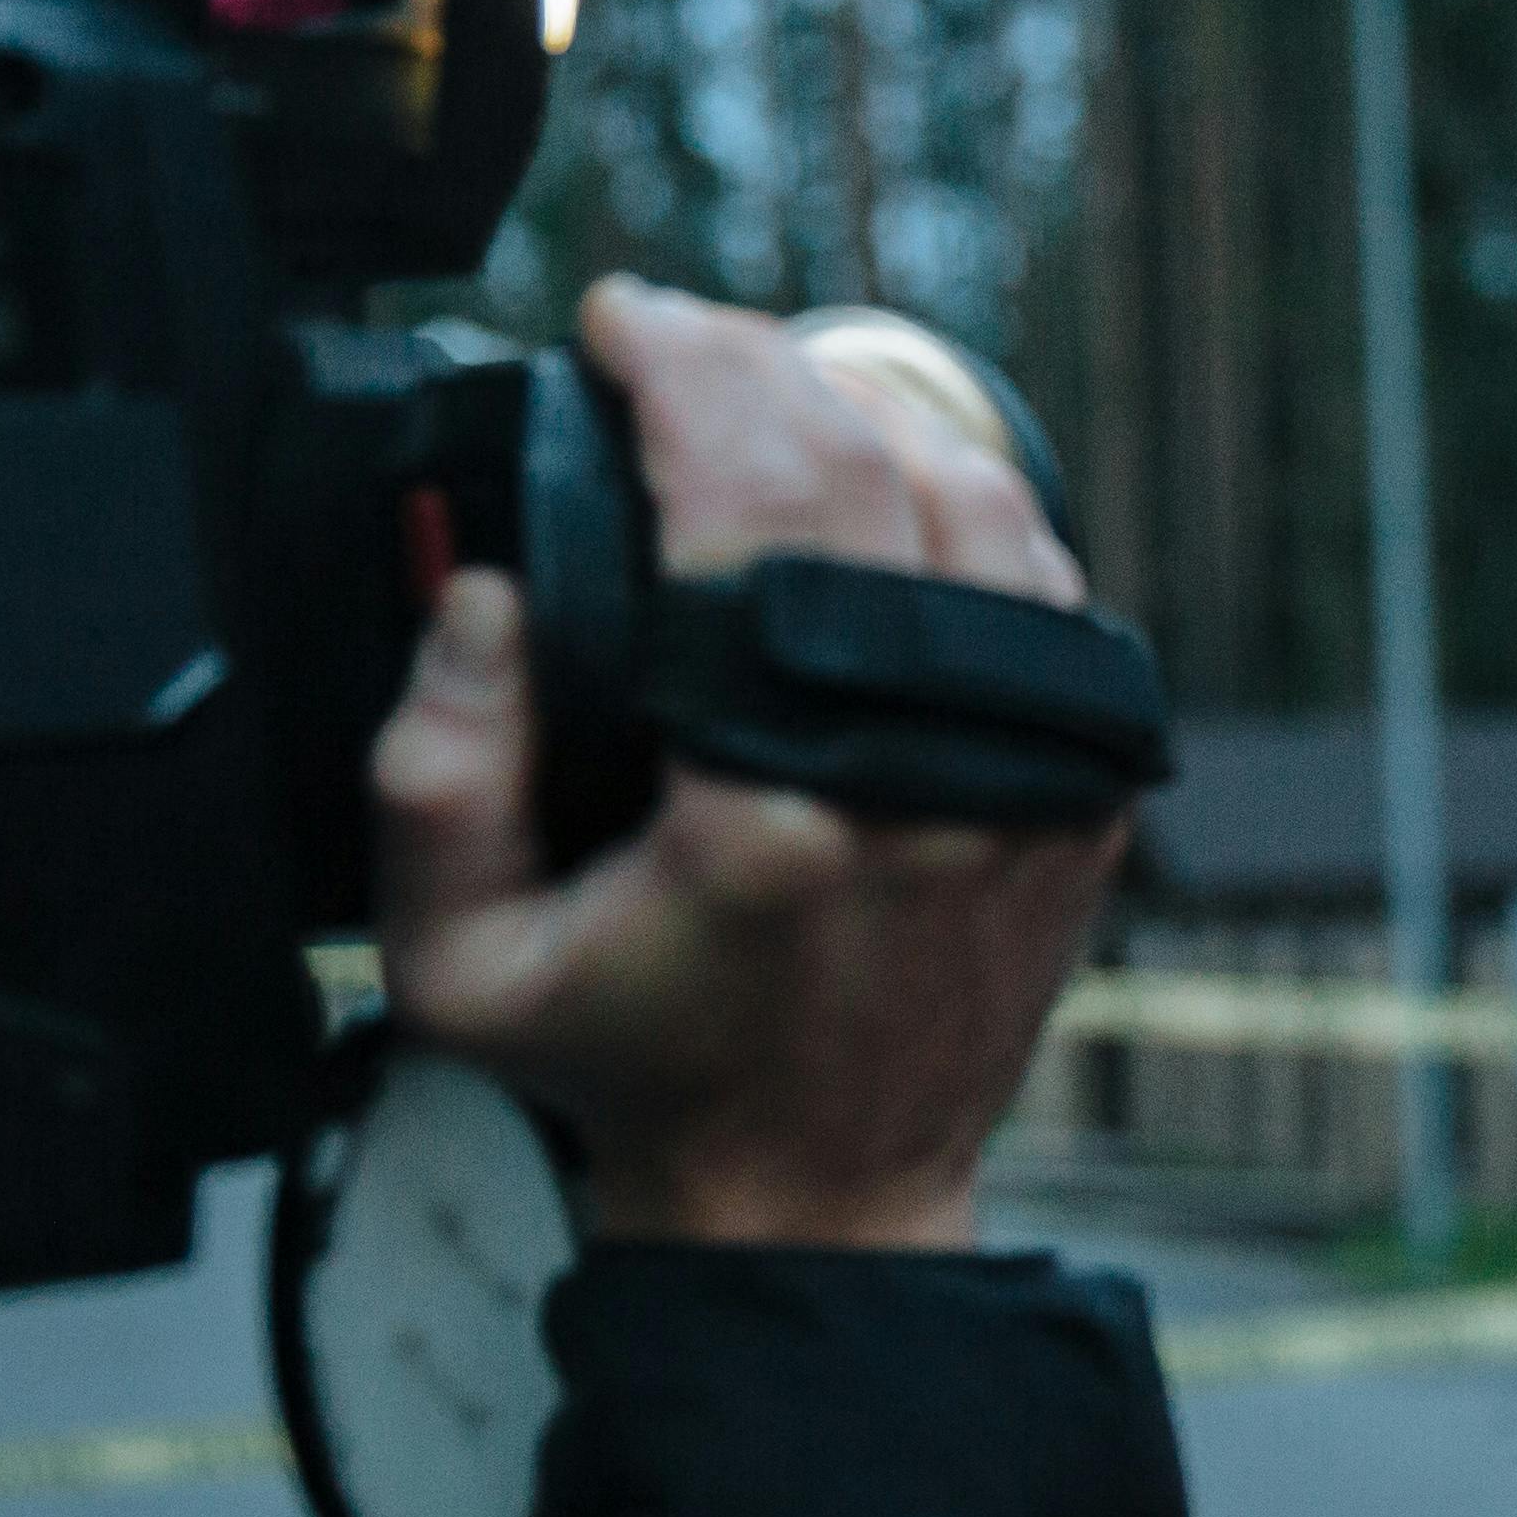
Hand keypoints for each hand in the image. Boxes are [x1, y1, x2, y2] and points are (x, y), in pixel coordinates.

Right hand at [367, 277, 1122, 1250]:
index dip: (680, 370)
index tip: (617, 322)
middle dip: (760, 359)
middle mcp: (925, 773)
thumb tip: (484, 593)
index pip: (746, 499)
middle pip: (866, 465)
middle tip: (676, 337)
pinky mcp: (1083, 784)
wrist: (821, 1193)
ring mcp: (1027, 773)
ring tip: (764, 392)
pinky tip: (875, 484)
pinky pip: (1043, 582)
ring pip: (982, 496)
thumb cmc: (636, 1071)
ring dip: (869, 409)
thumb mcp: (456, 964)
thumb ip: (433, 771)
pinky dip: (960, 499)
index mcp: (769, 805)